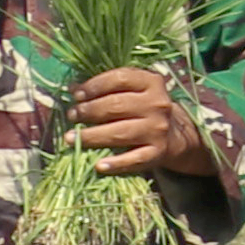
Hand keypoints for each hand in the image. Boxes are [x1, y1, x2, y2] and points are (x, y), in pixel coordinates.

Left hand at [62, 63, 197, 176]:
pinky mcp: (158, 152)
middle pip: (117, 105)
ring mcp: (158, 129)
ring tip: (70, 138)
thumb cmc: (142, 109)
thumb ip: (106, 87)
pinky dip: (116, 164)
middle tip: (71, 116)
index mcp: (151, 83)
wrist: (174, 135)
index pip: (120, 79)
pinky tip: (98, 166)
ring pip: (121, 132)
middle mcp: (158, 104)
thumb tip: (72, 88)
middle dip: (89, 111)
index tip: (76, 95)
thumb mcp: (132, 90)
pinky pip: (135, 159)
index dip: (95, 86)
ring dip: (92, 136)